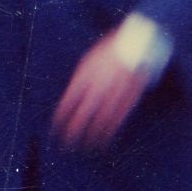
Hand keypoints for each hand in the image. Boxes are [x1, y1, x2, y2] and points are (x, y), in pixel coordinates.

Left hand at [51, 33, 149, 148]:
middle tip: (66, 144)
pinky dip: (109, 132)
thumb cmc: (108, 52)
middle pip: (82, 114)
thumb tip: (69, 102)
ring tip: (85, 147)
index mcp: (85, 76)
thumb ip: (79, 82)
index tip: (55, 129)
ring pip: (100, 120)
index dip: (61, 118)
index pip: (68, 102)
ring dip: (92, 136)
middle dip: (73, 131)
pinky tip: (104, 140)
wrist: (135, 43)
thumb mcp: (88, 61)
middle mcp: (99, 86)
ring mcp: (114, 93)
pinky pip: (117, 119)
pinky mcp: (129, 98)